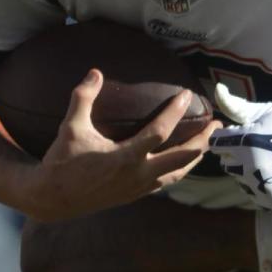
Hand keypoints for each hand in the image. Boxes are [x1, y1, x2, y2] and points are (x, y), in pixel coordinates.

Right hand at [27, 70, 215, 220]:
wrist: (55, 199)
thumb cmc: (62, 162)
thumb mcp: (69, 127)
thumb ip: (83, 97)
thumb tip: (95, 72)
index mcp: (125, 157)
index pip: (160, 132)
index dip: (175, 112)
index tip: (186, 95)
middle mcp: (138, 174)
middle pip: (182, 157)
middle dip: (202, 140)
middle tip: (216, 124)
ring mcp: (139, 187)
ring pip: (178, 173)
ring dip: (196, 157)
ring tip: (208, 143)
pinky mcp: (136, 195)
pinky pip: (166, 181)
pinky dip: (180, 169)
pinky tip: (184, 161)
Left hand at [209, 85, 271, 212]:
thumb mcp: (267, 111)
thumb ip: (237, 106)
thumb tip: (217, 89)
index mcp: (246, 142)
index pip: (217, 143)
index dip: (229, 137)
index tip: (245, 135)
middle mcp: (248, 167)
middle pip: (226, 162)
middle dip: (236, 154)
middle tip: (258, 149)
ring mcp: (259, 187)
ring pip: (238, 179)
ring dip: (246, 172)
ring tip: (269, 163)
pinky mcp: (269, 202)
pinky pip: (253, 193)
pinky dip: (259, 187)